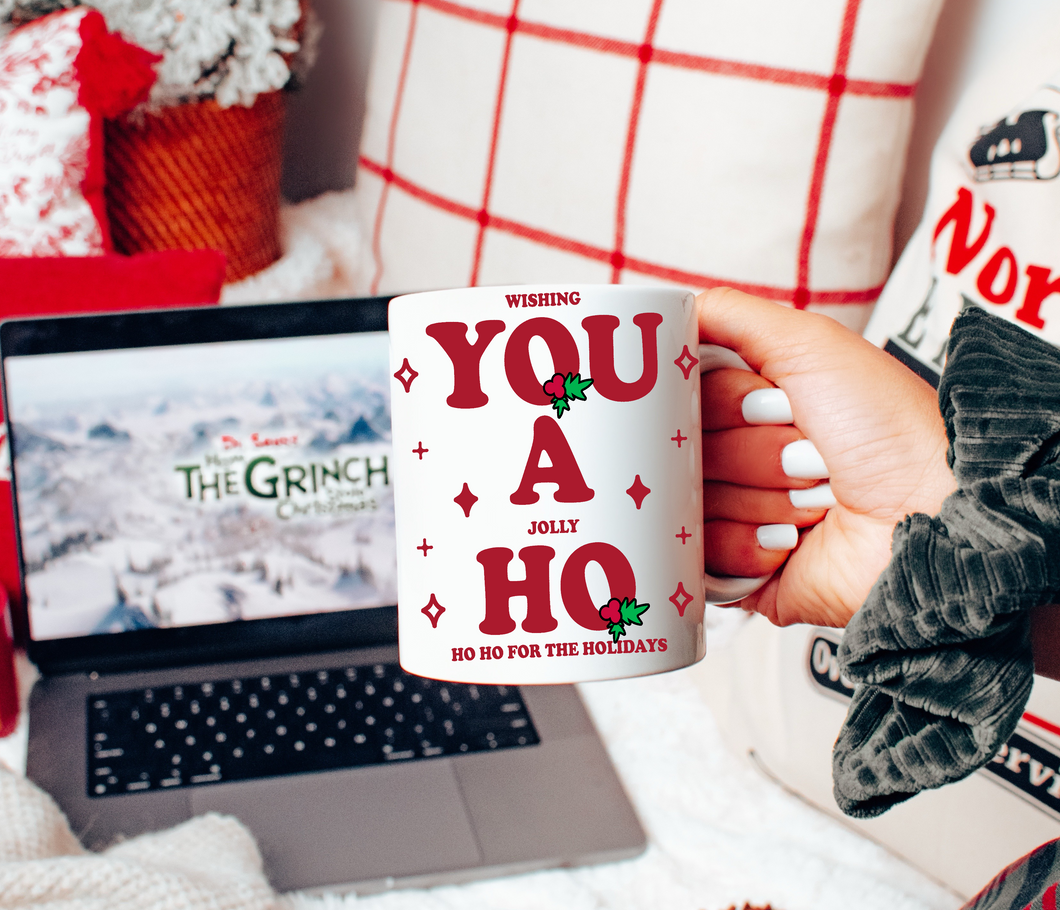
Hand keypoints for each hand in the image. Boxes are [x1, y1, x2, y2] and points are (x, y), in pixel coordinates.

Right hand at [699, 288, 956, 626]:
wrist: (932, 517)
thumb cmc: (891, 430)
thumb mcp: (810, 344)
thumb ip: (731, 316)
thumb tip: (669, 307)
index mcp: (755, 406)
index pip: (686, 398)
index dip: (719, 401)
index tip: (760, 401)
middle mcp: (745, 458)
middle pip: (686, 450)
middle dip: (747, 449)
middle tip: (803, 450)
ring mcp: (741, 514)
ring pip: (692, 503)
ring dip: (759, 498)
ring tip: (814, 498)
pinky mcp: (742, 570)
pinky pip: (702, 554)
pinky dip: (750, 545)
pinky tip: (794, 540)